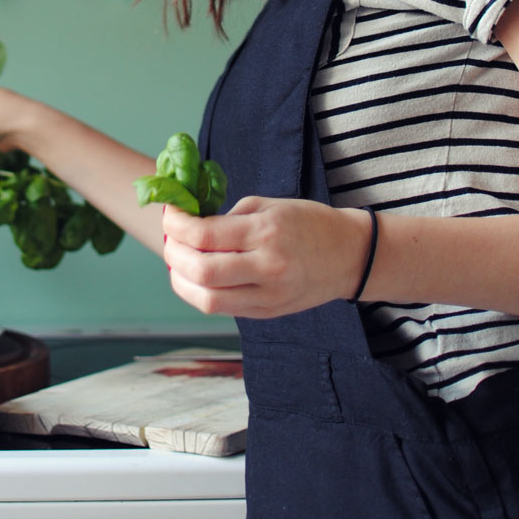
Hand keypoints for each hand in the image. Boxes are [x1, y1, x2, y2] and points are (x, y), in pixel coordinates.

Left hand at [161, 197, 372, 318]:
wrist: (350, 256)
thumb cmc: (307, 222)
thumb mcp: (268, 206)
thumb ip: (228, 218)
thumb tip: (189, 226)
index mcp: (266, 232)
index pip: (204, 234)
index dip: (176, 225)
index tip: (169, 213)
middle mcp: (266, 267)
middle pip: (200, 271)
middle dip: (173, 253)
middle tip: (169, 238)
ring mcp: (268, 295)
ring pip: (207, 299)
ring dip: (180, 279)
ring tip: (177, 261)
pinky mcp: (268, 312)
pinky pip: (222, 308)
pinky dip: (200, 293)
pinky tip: (196, 277)